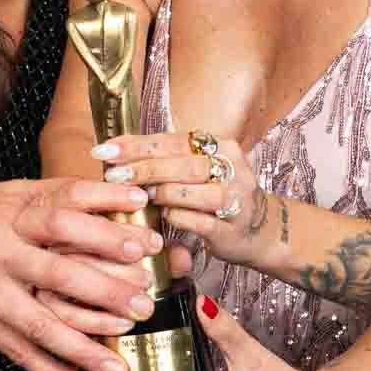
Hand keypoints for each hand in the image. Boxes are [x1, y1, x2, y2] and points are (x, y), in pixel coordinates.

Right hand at [0, 179, 162, 370]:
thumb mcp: (6, 194)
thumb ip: (55, 197)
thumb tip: (119, 194)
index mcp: (9, 214)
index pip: (64, 215)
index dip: (106, 226)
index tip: (144, 240)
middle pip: (58, 273)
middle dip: (106, 292)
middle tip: (144, 305)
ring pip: (40, 324)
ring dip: (83, 349)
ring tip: (119, 365)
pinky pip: (19, 352)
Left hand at [94, 132, 278, 269]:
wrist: (263, 230)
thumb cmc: (221, 196)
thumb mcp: (201, 171)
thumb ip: (168, 160)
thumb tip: (118, 154)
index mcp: (221, 147)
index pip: (173, 140)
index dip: (137, 145)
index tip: (107, 149)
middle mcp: (231, 169)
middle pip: (182, 164)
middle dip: (143, 168)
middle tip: (113, 174)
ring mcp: (234, 199)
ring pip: (190, 191)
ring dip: (159, 193)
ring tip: (136, 196)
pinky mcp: (231, 229)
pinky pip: (197, 222)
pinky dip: (176, 218)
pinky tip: (162, 217)